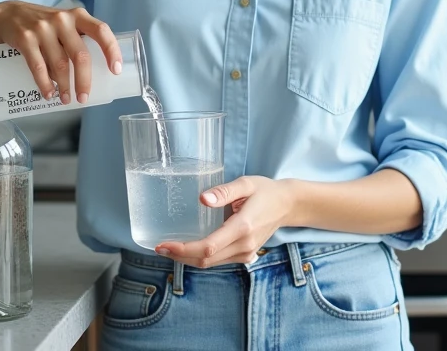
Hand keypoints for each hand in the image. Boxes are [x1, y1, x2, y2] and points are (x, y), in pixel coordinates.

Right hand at [0, 1, 121, 103]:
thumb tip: (91, 74)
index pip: (101, 31)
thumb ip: (78, 40)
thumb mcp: (64, 24)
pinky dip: (44, 84)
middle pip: (80, 55)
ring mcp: (43, 28)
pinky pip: (38, 66)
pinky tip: (48, 93)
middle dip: (84, 81)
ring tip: (65, 99)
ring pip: (60, 65)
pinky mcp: (25, 38)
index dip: (111, 50)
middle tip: (83, 98)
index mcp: (78, 16)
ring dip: (64, 86)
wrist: (8, 15)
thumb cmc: (44, 25)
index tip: (116, 70)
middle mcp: (62, 20)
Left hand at [155, 176, 296, 267]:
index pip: (208, 247)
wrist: (287, 205)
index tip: (163, 245)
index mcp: (243, 227)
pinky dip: (201, 258)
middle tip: (159, 248)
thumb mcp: (246, 184)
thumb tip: (202, 199)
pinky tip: (188, 249)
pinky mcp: (245, 255)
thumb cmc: (265, 191)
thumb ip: (224, 191)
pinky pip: (219, 261)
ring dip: (188, 259)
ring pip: (211, 264)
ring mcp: (246, 253)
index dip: (183, 249)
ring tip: (168, 249)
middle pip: (205, 260)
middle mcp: (244, 245)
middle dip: (179, 256)